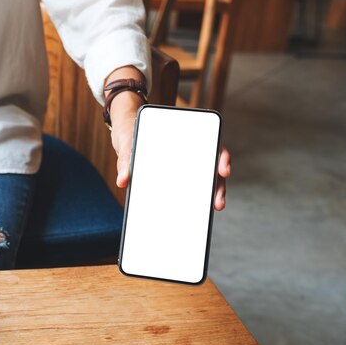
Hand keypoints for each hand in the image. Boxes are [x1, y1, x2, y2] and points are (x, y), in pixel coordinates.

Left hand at [112, 117, 231, 210]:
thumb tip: (122, 182)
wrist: (123, 132)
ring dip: (209, 195)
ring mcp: (182, 163)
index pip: (210, 143)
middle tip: (218, 203)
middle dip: (218, 186)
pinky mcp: (173, 175)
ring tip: (211, 210)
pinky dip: (191, 200)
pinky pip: (186, 187)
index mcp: (183, 134)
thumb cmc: (129, 131)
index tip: (223, 171)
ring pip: (202, 179)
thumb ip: (124, 160)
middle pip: (210, 166)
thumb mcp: (126, 142)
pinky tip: (190, 213)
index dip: (221, 157)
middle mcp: (187, 149)